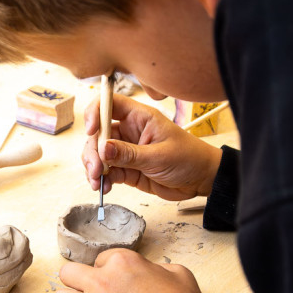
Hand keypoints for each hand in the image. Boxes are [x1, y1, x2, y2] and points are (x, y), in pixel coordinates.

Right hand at [83, 93, 222, 200]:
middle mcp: (129, 131)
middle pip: (98, 133)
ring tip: (98, 183)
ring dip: (93, 167)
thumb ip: (129, 154)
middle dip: (92, 151)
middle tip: (96, 169)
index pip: (109, 104)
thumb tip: (102, 148)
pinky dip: (101, 179)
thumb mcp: (159, 156)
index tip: (90, 131)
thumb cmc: (189, 159)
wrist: (201, 180)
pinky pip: (106, 171)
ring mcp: (126, 150)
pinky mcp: (126, 169)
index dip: (95, 113)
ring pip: (98, 153)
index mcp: (140, 118)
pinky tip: (104, 187)